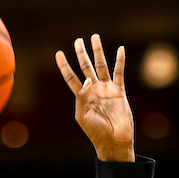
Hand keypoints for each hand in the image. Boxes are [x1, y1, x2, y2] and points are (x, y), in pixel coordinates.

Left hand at [55, 34, 135, 161]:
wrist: (114, 140)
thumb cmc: (96, 131)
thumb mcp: (83, 116)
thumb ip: (82, 97)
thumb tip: (88, 80)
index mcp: (82, 96)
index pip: (71, 77)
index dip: (64, 66)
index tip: (59, 53)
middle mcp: (94, 90)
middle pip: (86, 67)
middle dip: (81, 53)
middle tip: (78, 40)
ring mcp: (107, 89)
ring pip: (101, 66)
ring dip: (98, 52)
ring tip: (95, 37)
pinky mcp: (119, 91)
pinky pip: (119, 73)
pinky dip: (119, 61)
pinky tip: (120, 49)